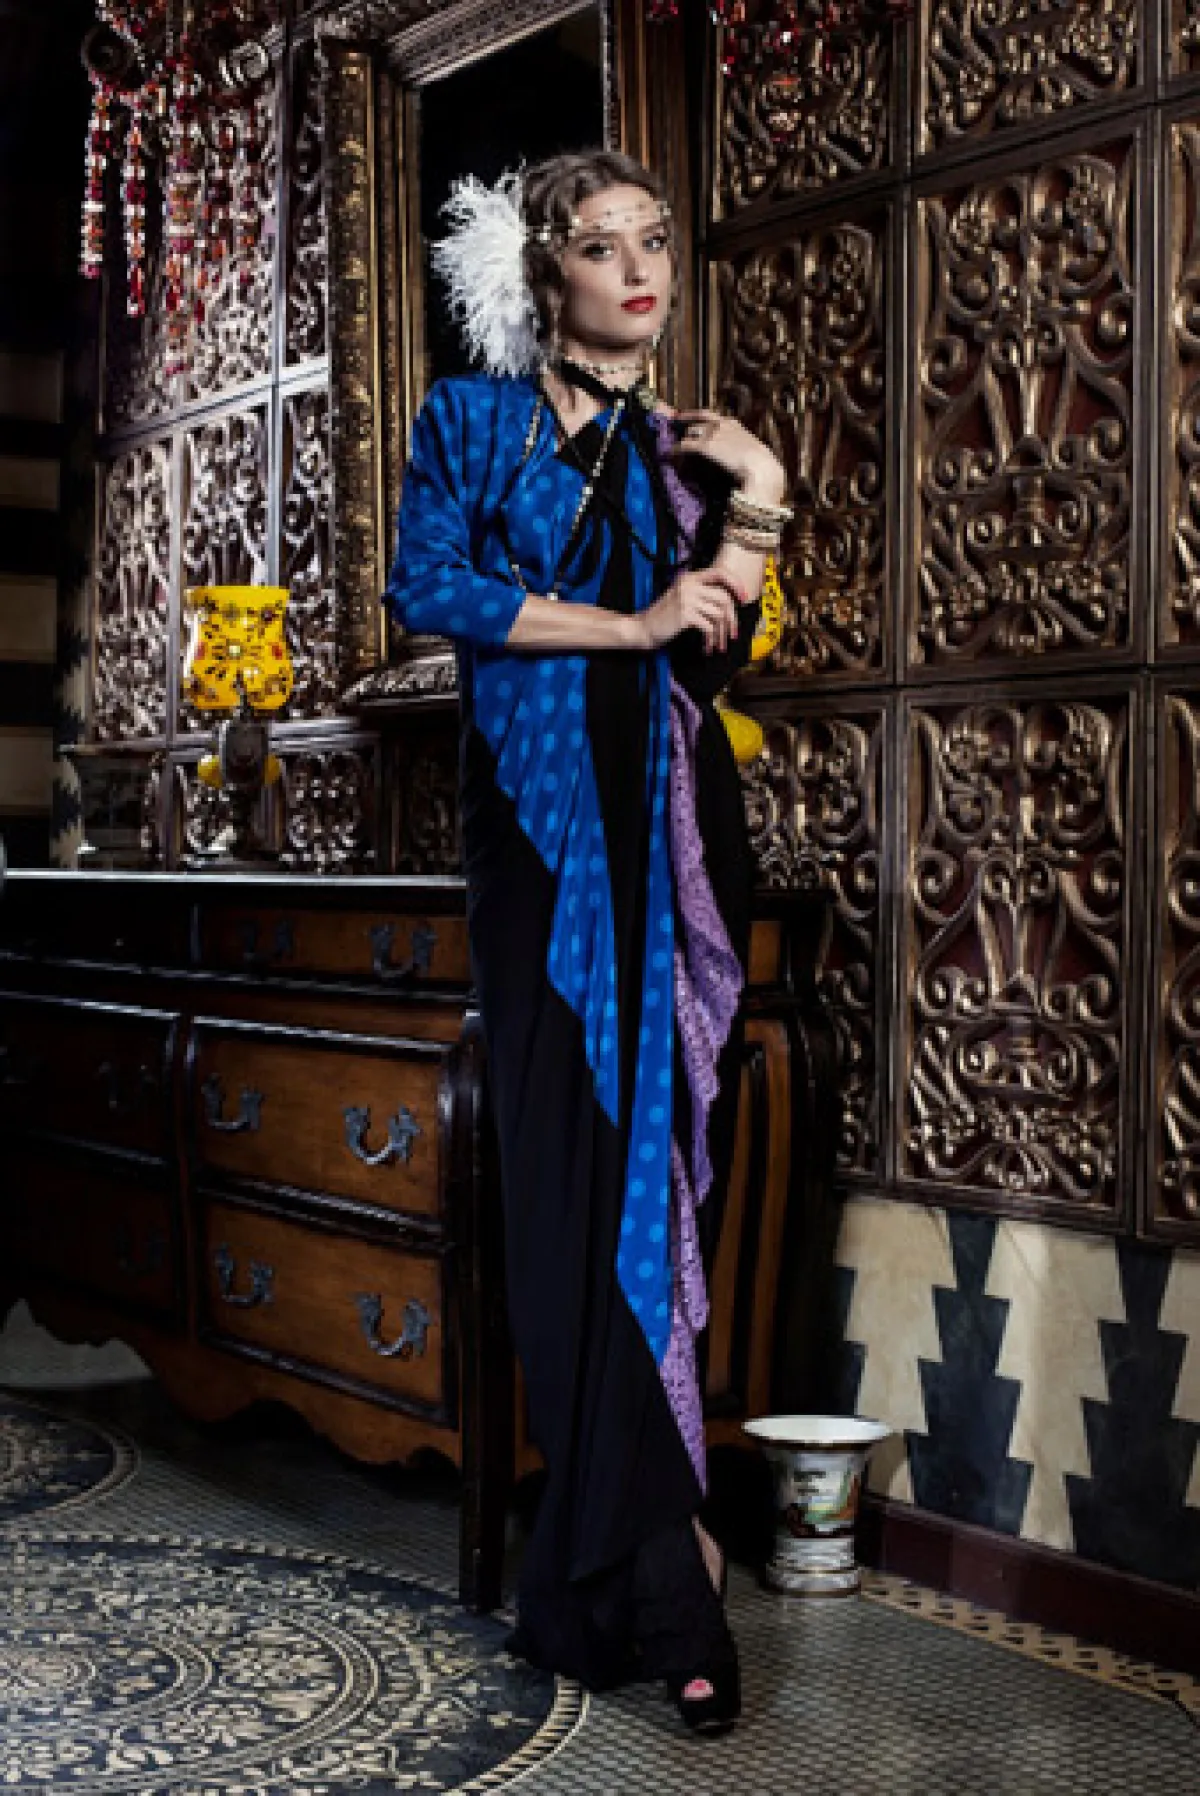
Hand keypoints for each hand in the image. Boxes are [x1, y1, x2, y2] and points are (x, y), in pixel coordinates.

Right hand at [635, 568, 743, 653]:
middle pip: (724, 598)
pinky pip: (708, 626)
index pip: (721, 572)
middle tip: (732, 634)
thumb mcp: (683, 598)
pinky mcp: (685, 614)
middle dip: (732, 619)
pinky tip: (707, 647)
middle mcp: (689, 584)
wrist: (644, 628)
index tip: (743, 599)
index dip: (736, 584)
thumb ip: (703, 596)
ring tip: (719, 645)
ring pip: (719, 614)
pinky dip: (711, 639)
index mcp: (690, 577)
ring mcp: (687, 598)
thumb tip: (730, 605)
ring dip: (721, 633)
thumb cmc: (665, 617)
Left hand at [664, 406, 785, 501]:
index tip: (681, 417)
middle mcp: (721, 424)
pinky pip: (684, 445)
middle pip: (695, 424)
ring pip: (689, 433)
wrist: (761, 467)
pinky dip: (675, 449)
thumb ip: (740, 449)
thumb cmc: (761, 464)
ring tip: (672, 448)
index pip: (708, 415)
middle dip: (684, 430)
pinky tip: (669, 453)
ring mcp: (712, 434)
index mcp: (732, 423)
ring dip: (681, 441)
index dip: (692, 416)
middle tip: (671, 433)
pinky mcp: (705, 446)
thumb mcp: (751, 450)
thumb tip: (738, 456)